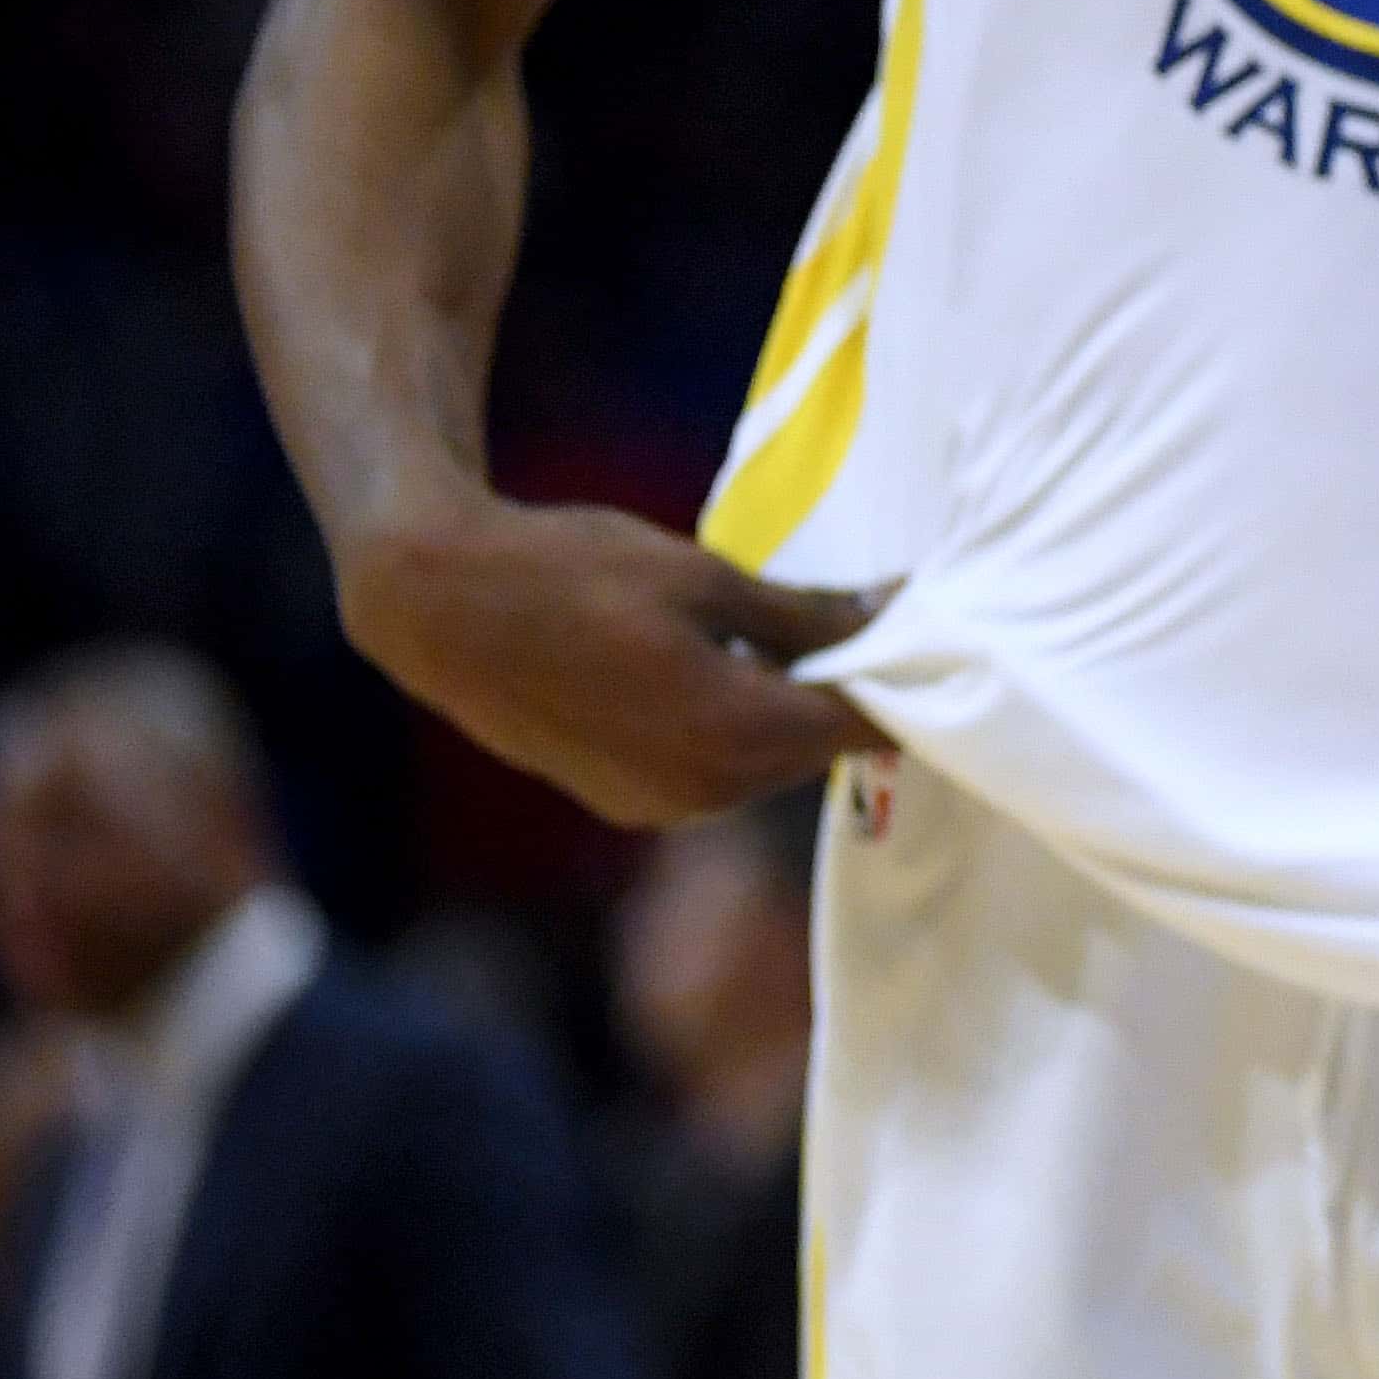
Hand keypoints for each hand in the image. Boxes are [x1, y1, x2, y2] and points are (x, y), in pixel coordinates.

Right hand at [339, 498, 889, 826]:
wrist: (442, 609)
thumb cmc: (576, 572)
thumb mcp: (707, 575)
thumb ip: (806, 612)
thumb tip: (893, 613)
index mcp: (735, 734)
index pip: (858, 724)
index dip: (903, 682)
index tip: (936, 638)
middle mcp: (703, 791)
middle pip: (813, 749)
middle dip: (845, 694)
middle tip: (871, 628)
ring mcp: (658, 807)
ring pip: (763, 765)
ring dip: (788, 713)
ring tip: (798, 641)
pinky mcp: (622, 802)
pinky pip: (711, 772)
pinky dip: (735, 729)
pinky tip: (727, 670)